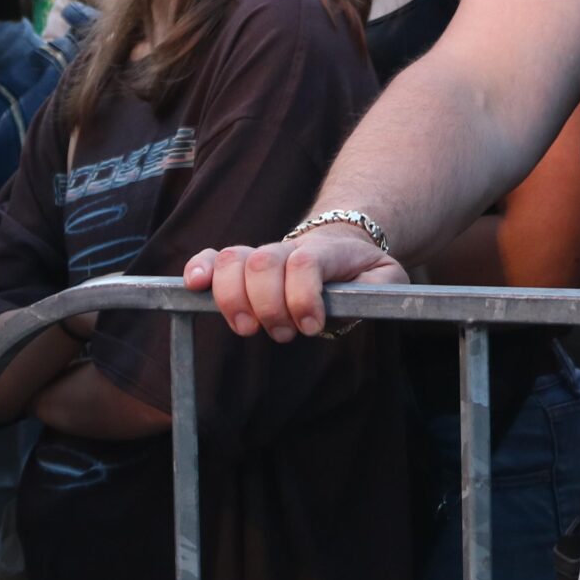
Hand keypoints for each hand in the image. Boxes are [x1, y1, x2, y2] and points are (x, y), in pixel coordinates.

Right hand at [184, 225, 408, 342]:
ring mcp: (261, 255)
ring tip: (251, 328)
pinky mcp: (241, 265)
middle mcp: (287, 249)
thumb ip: (382, 288)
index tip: (312, 326)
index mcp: (324, 252)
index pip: (304, 263)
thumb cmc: (362, 271)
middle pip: (262, 264)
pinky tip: (193, 287)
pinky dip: (198, 269)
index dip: (303, 297)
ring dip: (234, 300)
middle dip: (268, 307)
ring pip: (233, 261)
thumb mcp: (386, 277)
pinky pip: (212, 258)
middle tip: (285, 334)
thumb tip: (356, 300)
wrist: (342, 246)